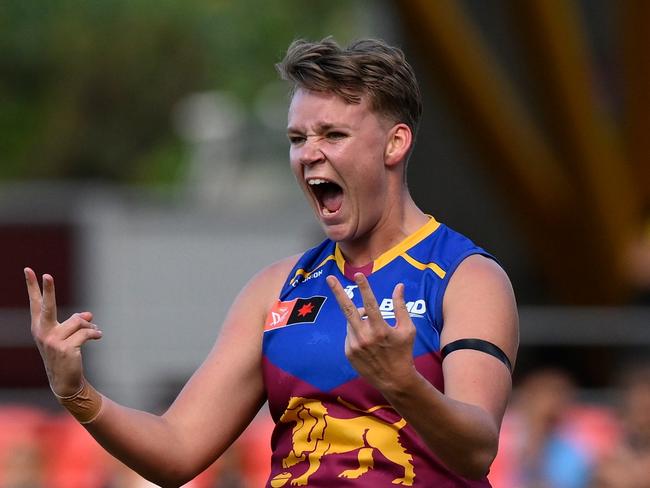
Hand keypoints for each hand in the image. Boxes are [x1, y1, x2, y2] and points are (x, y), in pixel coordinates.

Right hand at [24, 268, 102, 396]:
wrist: (65, 380)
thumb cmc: (65, 354)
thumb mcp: (67, 335)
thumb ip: (76, 322)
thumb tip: (88, 315)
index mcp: (39, 326)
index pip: (35, 303)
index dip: (32, 286)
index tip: (29, 270)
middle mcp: (42, 332)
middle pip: (47, 307)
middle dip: (48, 290)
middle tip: (47, 275)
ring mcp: (52, 341)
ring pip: (78, 321)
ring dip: (90, 326)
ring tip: (95, 331)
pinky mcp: (65, 348)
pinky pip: (86, 333)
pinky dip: (95, 333)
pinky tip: (99, 336)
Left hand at [326, 273, 416, 392]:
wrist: (394, 380)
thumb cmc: (403, 352)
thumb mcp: (407, 329)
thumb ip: (401, 306)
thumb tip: (399, 286)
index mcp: (380, 329)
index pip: (370, 304)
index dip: (364, 288)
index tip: (358, 275)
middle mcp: (365, 337)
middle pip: (348, 309)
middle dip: (338, 292)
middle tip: (330, 279)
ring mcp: (354, 345)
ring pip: (351, 322)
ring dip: (358, 318)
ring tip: (372, 328)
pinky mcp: (348, 352)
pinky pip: (349, 334)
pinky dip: (356, 331)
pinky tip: (367, 342)